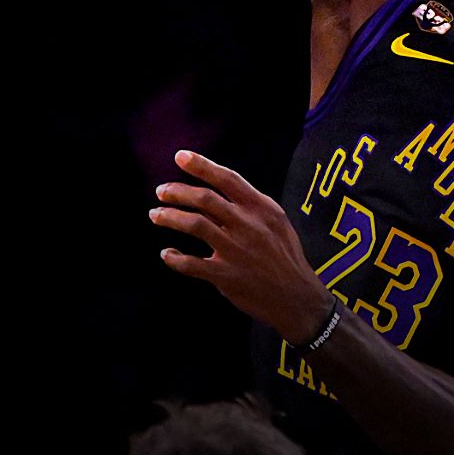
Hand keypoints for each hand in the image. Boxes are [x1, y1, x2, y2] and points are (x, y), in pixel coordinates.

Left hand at [152, 150, 336, 344]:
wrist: (297, 298)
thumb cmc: (285, 257)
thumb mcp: (277, 222)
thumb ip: (251, 205)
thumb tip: (220, 189)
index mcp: (261, 208)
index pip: (228, 178)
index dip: (201, 165)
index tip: (180, 156)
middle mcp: (248, 225)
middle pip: (205, 199)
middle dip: (177, 191)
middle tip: (161, 191)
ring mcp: (236, 250)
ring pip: (195, 225)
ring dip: (170, 217)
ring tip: (156, 214)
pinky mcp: (226, 276)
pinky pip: (192, 264)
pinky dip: (175, 258)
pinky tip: (167, 254)